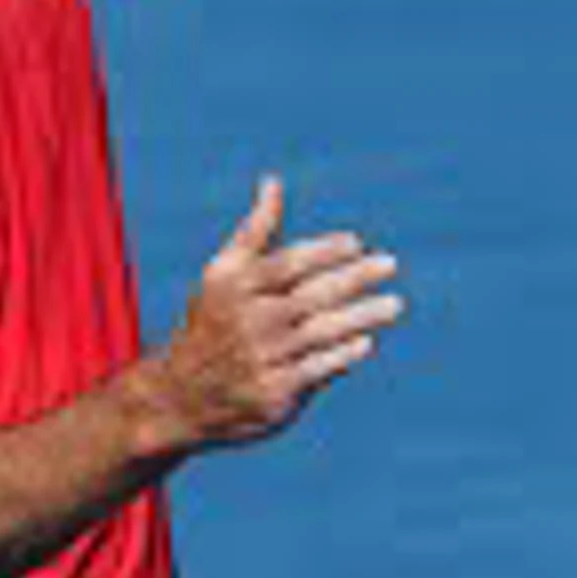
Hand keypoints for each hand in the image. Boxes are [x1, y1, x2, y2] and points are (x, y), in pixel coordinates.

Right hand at [150, 175, 404, 450]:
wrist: (182, 394)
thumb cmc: (215, 321)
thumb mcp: (224, 274)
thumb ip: (255, 232)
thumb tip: (273, 183)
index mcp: (235, 286)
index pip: (287, 263)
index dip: (323, 251)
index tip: (356, 242)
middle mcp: (248, 320)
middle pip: (310, 295)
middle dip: (353, 279)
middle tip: (390, 264)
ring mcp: (261, 358)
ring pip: (320, 332)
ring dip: (361, 317)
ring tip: (394, 305)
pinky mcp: (273, 393)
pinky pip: (316, 370)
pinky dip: (342, 355)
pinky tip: (365, 342)